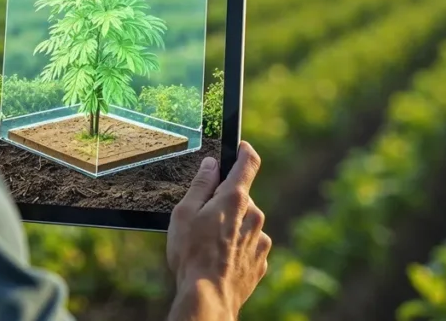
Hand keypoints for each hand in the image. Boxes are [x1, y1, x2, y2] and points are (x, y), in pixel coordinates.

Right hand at [165, 142, 270, 320]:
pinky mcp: (261, 262)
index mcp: (235, 199)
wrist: (208, 297)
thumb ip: (200, 186)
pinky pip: (249, 246)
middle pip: (242, 197)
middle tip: (204, 217)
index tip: (240, 147)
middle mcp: (254, 216)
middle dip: (226, 202)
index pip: (248, 163)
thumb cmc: (192, 254)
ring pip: (246, 223)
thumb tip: (211, 165)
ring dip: (232, 227)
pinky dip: (236, 248)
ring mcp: (260, 240)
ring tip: (209, 245)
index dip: (244, 151)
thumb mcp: (185, 213)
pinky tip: (219, 260)